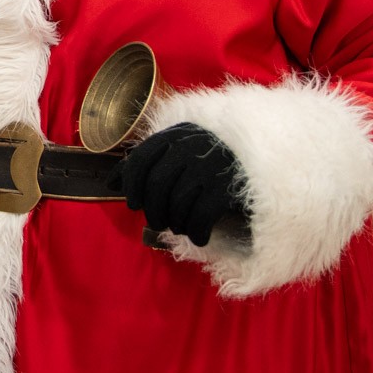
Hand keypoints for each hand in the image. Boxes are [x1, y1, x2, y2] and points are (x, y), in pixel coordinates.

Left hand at [109, 122, 247, 246]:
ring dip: (174, 222)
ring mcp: (210, 166)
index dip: (132, 186)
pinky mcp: (228, 187)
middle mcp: (190, 147)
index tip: (134, 204)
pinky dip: (197, 231)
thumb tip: (109, 183)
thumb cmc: (210, 156)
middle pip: (157, 185)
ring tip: (177, 228)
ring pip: (178, 202)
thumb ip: (145, 162)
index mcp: (174, 135)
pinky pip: (202, 215)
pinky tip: (199, 237)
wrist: (263, 154)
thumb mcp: (178, 149)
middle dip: (153, 209)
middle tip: (157, 222)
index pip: (140, 161)